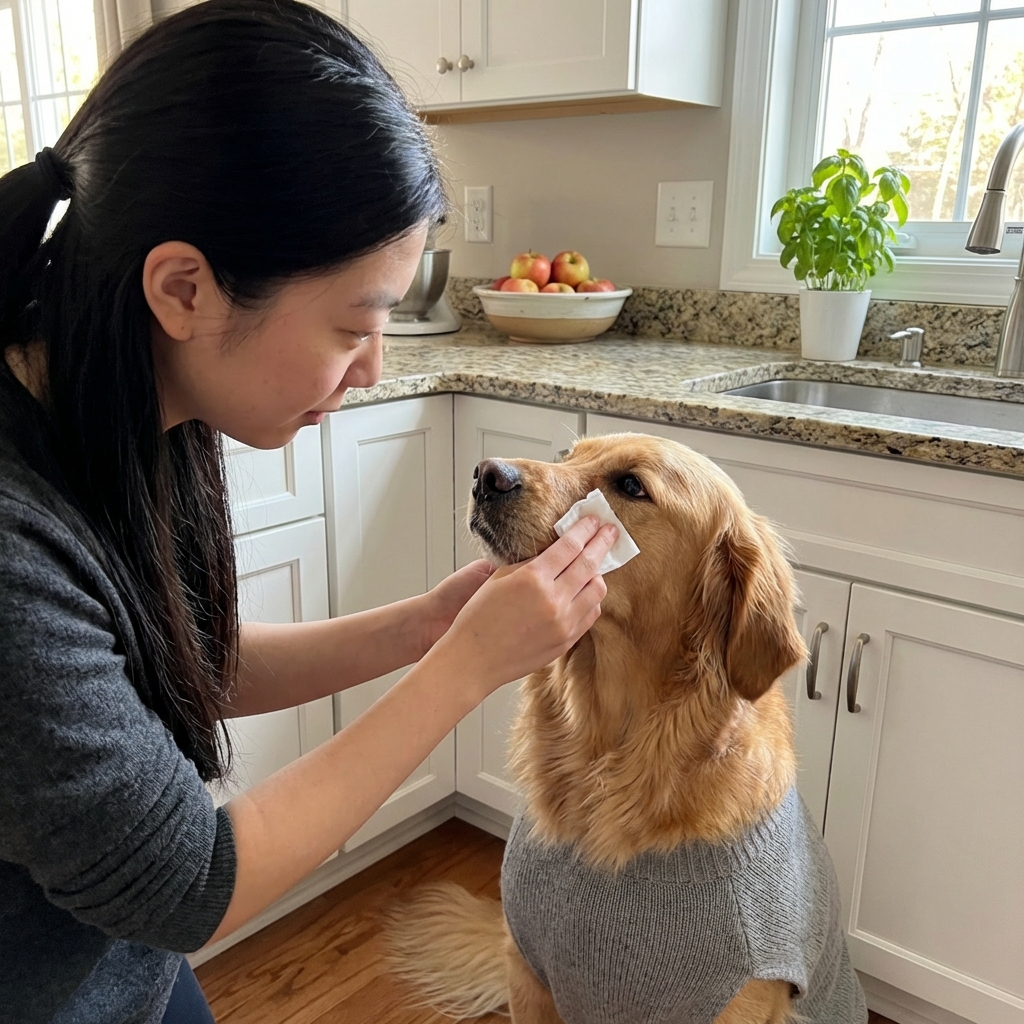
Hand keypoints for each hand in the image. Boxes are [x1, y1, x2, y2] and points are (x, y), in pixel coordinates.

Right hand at [430, 516, 616, 698]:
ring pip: (597, 590)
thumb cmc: (479, 616)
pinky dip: (591, 599)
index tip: (594, 519)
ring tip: (592, 565)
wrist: (473, 658)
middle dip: (602, 542)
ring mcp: (563, 623)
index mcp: (533, 578)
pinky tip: (583, 592)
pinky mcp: (566, 641)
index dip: (585, 529)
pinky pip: (591, 614)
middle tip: (610, 531)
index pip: (570, 546)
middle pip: (590, 563)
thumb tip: (558, 551)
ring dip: (597, 573)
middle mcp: (553, 600)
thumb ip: (532, 563)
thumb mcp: (500, 577)